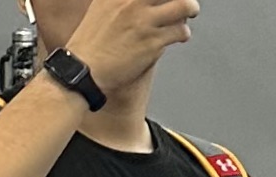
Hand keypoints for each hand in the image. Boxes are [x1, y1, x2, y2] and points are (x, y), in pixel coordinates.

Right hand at [66, 0, 201, 93]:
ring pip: (182, 5)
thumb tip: (130, 1)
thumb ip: (117, 0)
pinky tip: (180, 35)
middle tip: (184, 0)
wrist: (84, 71)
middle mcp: (133, 2)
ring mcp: (144, 22)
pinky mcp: (152, 43)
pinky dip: (183, 32)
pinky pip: (178, 32)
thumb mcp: (100, 7)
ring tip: (190, 11)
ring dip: (190, 8)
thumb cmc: (89, 43)